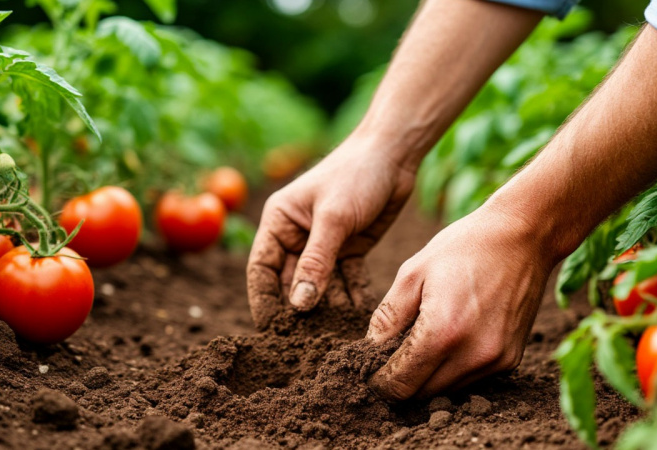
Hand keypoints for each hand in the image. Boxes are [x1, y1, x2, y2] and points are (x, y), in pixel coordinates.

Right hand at [246, 137, 416, 328]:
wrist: (394, 155)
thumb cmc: (356, 174)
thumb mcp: (333, 218)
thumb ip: (315, 262)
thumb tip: (298, 305)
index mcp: (279, 222)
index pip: (261, 269)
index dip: (263, 300)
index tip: (271, 330)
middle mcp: (297, 236)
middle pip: (290, 283)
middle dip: (298, 311)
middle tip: (306, 343)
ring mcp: (324, 245)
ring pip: (320, 286)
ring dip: (327, 309)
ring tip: (335, 337)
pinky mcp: (349, 250)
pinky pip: (346, 281)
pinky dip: (351, 298)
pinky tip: (359, 319)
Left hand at [366, 203, 556, 399]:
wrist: (524, 236)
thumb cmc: (464, 248)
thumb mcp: (412, 273)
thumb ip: (387, 318)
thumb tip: (368, 351)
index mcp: (443, 332)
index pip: (400, 384)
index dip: (379, 382)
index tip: (370, 370)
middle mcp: (473, 355)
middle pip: (422, 395)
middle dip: (401, 380)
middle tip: (392, 355)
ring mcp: (496, 361)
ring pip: (446, 391)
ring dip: (428, 376)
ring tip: (422, 340)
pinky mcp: (510, 361)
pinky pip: (471, 379)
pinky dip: (453, 368)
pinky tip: (450, 338)